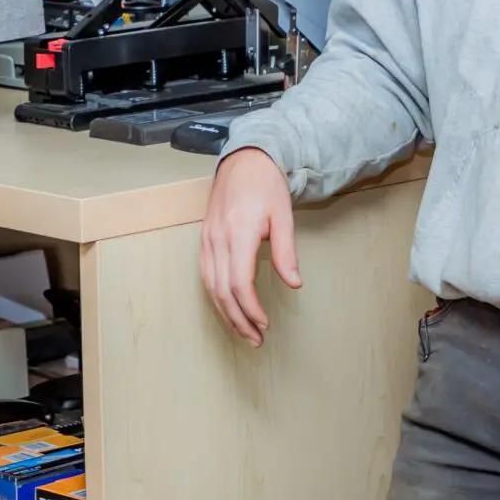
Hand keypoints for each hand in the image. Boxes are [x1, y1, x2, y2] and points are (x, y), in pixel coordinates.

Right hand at [199, 149, 300, 346]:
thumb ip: (286, 251)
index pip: (240, 283)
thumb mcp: (284, 216)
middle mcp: (218, 239)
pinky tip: (229, 306)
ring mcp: (207, 239)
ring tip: (244, 330)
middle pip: (222, 291)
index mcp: (238, 233)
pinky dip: (216, 296)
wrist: (244, 159)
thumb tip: (294, 284)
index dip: (252, 309)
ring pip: (210, 286)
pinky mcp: (205, 238)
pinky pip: (206, 274)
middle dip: (238, 320)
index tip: (266, 324)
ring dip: (226, 312)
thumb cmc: (266, 185)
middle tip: (256, 339)